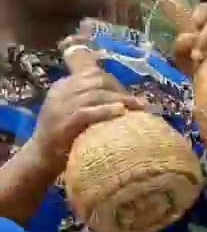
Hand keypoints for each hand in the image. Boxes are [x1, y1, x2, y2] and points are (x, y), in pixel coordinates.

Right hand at [28, 38, 144, 170]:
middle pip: (95, 82)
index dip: (115, 82)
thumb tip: (128, 95)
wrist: (43, 157)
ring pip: (93, 94)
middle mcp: (60, 92)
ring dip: (118, 99)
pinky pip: (86, 112)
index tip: (132, 94)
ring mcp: (59, 107)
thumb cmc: (67, 133)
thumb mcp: (77, 109)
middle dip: (119, 90)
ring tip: (136, 107)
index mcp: (63, 85)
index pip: (92, 74)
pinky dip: (105, 110)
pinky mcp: (62, 123)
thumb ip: (94, 98)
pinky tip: (121, 112)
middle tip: (139, 103)